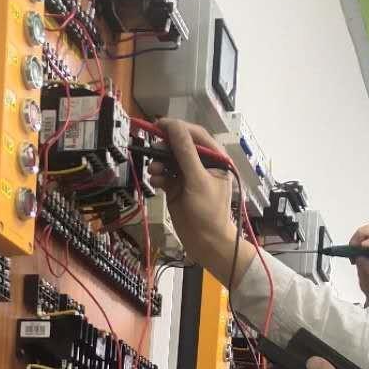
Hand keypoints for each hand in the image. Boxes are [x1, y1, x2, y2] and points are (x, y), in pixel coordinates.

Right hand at [148, 119, 252, 287]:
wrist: (206, 243)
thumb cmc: (208, 213)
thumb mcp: (197, 180)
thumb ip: (185, 152)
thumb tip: (173, 126)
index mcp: (215, 158)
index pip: (195, 134)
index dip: (177, 128)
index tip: (158, 125)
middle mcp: (201, 163)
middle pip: (179, 145)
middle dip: (165, 148)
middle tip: (153, 151)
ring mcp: (188, 175)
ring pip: (169, 159)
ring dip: (159, 163)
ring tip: (154, 171)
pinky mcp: (177, 187)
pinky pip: (164, 174)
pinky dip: (158, 177)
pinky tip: (156, 183)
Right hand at [350, 223, 368, 299]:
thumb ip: (366, 270)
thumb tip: (359, 257)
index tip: (360, 246)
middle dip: (362, 234)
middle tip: (352, 246)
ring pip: (367, 229)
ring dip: (356, 237)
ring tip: (351, 251)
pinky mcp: (368, 243)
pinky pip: (360, 236)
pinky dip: (354, 241)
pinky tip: (351, 254)